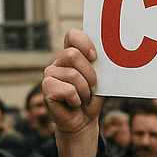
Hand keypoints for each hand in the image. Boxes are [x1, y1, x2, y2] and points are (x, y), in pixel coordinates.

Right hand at [42, 29, 102, 156]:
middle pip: (72, 54)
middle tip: (92, 86)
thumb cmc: (92, 98)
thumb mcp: (101, 80)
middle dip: (89, 74)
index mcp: (72, 55)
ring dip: (85, 91)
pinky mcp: (46, 88)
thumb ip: (100, 67)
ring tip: (83, 98)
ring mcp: (50, 74)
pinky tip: (74, 103)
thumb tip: (111, 56)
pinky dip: (76, 100)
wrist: (83, 121)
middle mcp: (58, 62)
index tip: (95, 57)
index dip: (84, 43)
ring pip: (72, 74)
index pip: (72, 35)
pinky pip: (67, 90)